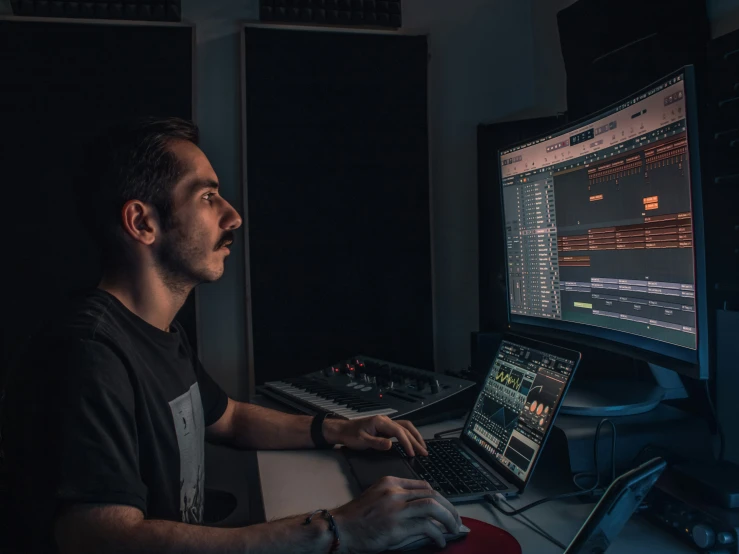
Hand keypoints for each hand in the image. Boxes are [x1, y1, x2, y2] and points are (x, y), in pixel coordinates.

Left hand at [325, 415, 427, 455]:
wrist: (343, 430)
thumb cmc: (351, 435)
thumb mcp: (362, 441)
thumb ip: (376, 443)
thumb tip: (391, 445)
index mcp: (381, 422)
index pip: (399, 431)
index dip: (407, 443)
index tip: (411, 453)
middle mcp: (386, 420)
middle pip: (405, 428)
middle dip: (416, 440)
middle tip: (424, 452)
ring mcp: (386, 423)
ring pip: (405, 427)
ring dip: (414, 437)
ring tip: (422, 448)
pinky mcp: (385, 427)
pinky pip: (400, 430)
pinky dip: (408, 436)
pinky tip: (412, 443)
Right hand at [332, 475, 461, 552]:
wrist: (340, 529)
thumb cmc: (358, 517)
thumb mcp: (377, 496)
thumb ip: (398, 498)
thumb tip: (422, 509)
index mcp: (391, 482)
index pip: (423, 486)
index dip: (439, 497)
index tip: (446, 508)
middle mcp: (395, 492)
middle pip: (432, 494)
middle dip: (449, 508)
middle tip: (456, 520)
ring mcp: (396, 509)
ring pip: (432, 507)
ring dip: (448, 518)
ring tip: (453, 528)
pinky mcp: (396, 527)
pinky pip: (426, 527)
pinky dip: (437, 534)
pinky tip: (439, 540)